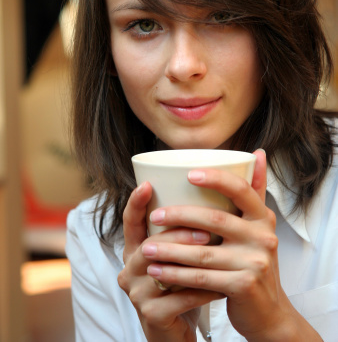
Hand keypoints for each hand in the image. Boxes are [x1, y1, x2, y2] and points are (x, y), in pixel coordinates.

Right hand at [118, 181, 222, 341]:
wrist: (173, 333)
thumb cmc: (180, 285)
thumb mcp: (177, 255)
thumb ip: (184, 228)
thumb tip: (214, 192)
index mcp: (135, 250)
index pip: (130, 222)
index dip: (135, 203)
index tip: (147, 184)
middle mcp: (130, 270)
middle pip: (148, 245)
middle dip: (176, 235)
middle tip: (206, 231)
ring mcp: (138, 294)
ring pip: (162, 271)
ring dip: (190, 260)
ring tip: (215, 251)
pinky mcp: (152, 315)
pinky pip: (179, 299)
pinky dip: (203, 290)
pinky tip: (223, 284)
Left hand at [144, 150, 321, 340]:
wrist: (269, 312)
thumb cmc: (254, 261)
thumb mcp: (259, 227)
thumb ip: (255, 191)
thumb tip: (256, 152)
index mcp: (263, 217)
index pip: (241, 189)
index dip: (216, 178)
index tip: (189, 174)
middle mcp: (263, 237)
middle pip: (214, 219)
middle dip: (179, 216)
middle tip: (154, 216)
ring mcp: (255, 262)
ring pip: (202, 252)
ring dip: (169, 249)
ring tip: (146, 247)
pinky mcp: (243, 286)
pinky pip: (201, 278)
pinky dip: (175, 275)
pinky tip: (157, 271)